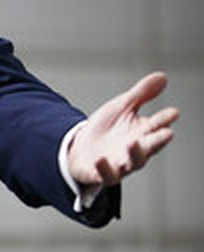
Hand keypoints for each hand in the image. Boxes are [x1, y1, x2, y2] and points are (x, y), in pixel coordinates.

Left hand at [68, 71, 178, 186]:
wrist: (79, 148)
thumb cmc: (106, 129)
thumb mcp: (122, 107)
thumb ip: (142, 94)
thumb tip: (163, 77)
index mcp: (142, 133)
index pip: (157, 126)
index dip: (165, 120)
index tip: (172, 112)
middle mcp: (135, 150)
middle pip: (150, 146)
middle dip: (158, 140)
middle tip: (167, 133)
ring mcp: (121, 163)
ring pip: (133, 163)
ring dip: (135, 154)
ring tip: (133, 143)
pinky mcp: (103, 173)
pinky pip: (106, 174)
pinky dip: (105, 168)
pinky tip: (101, 159)